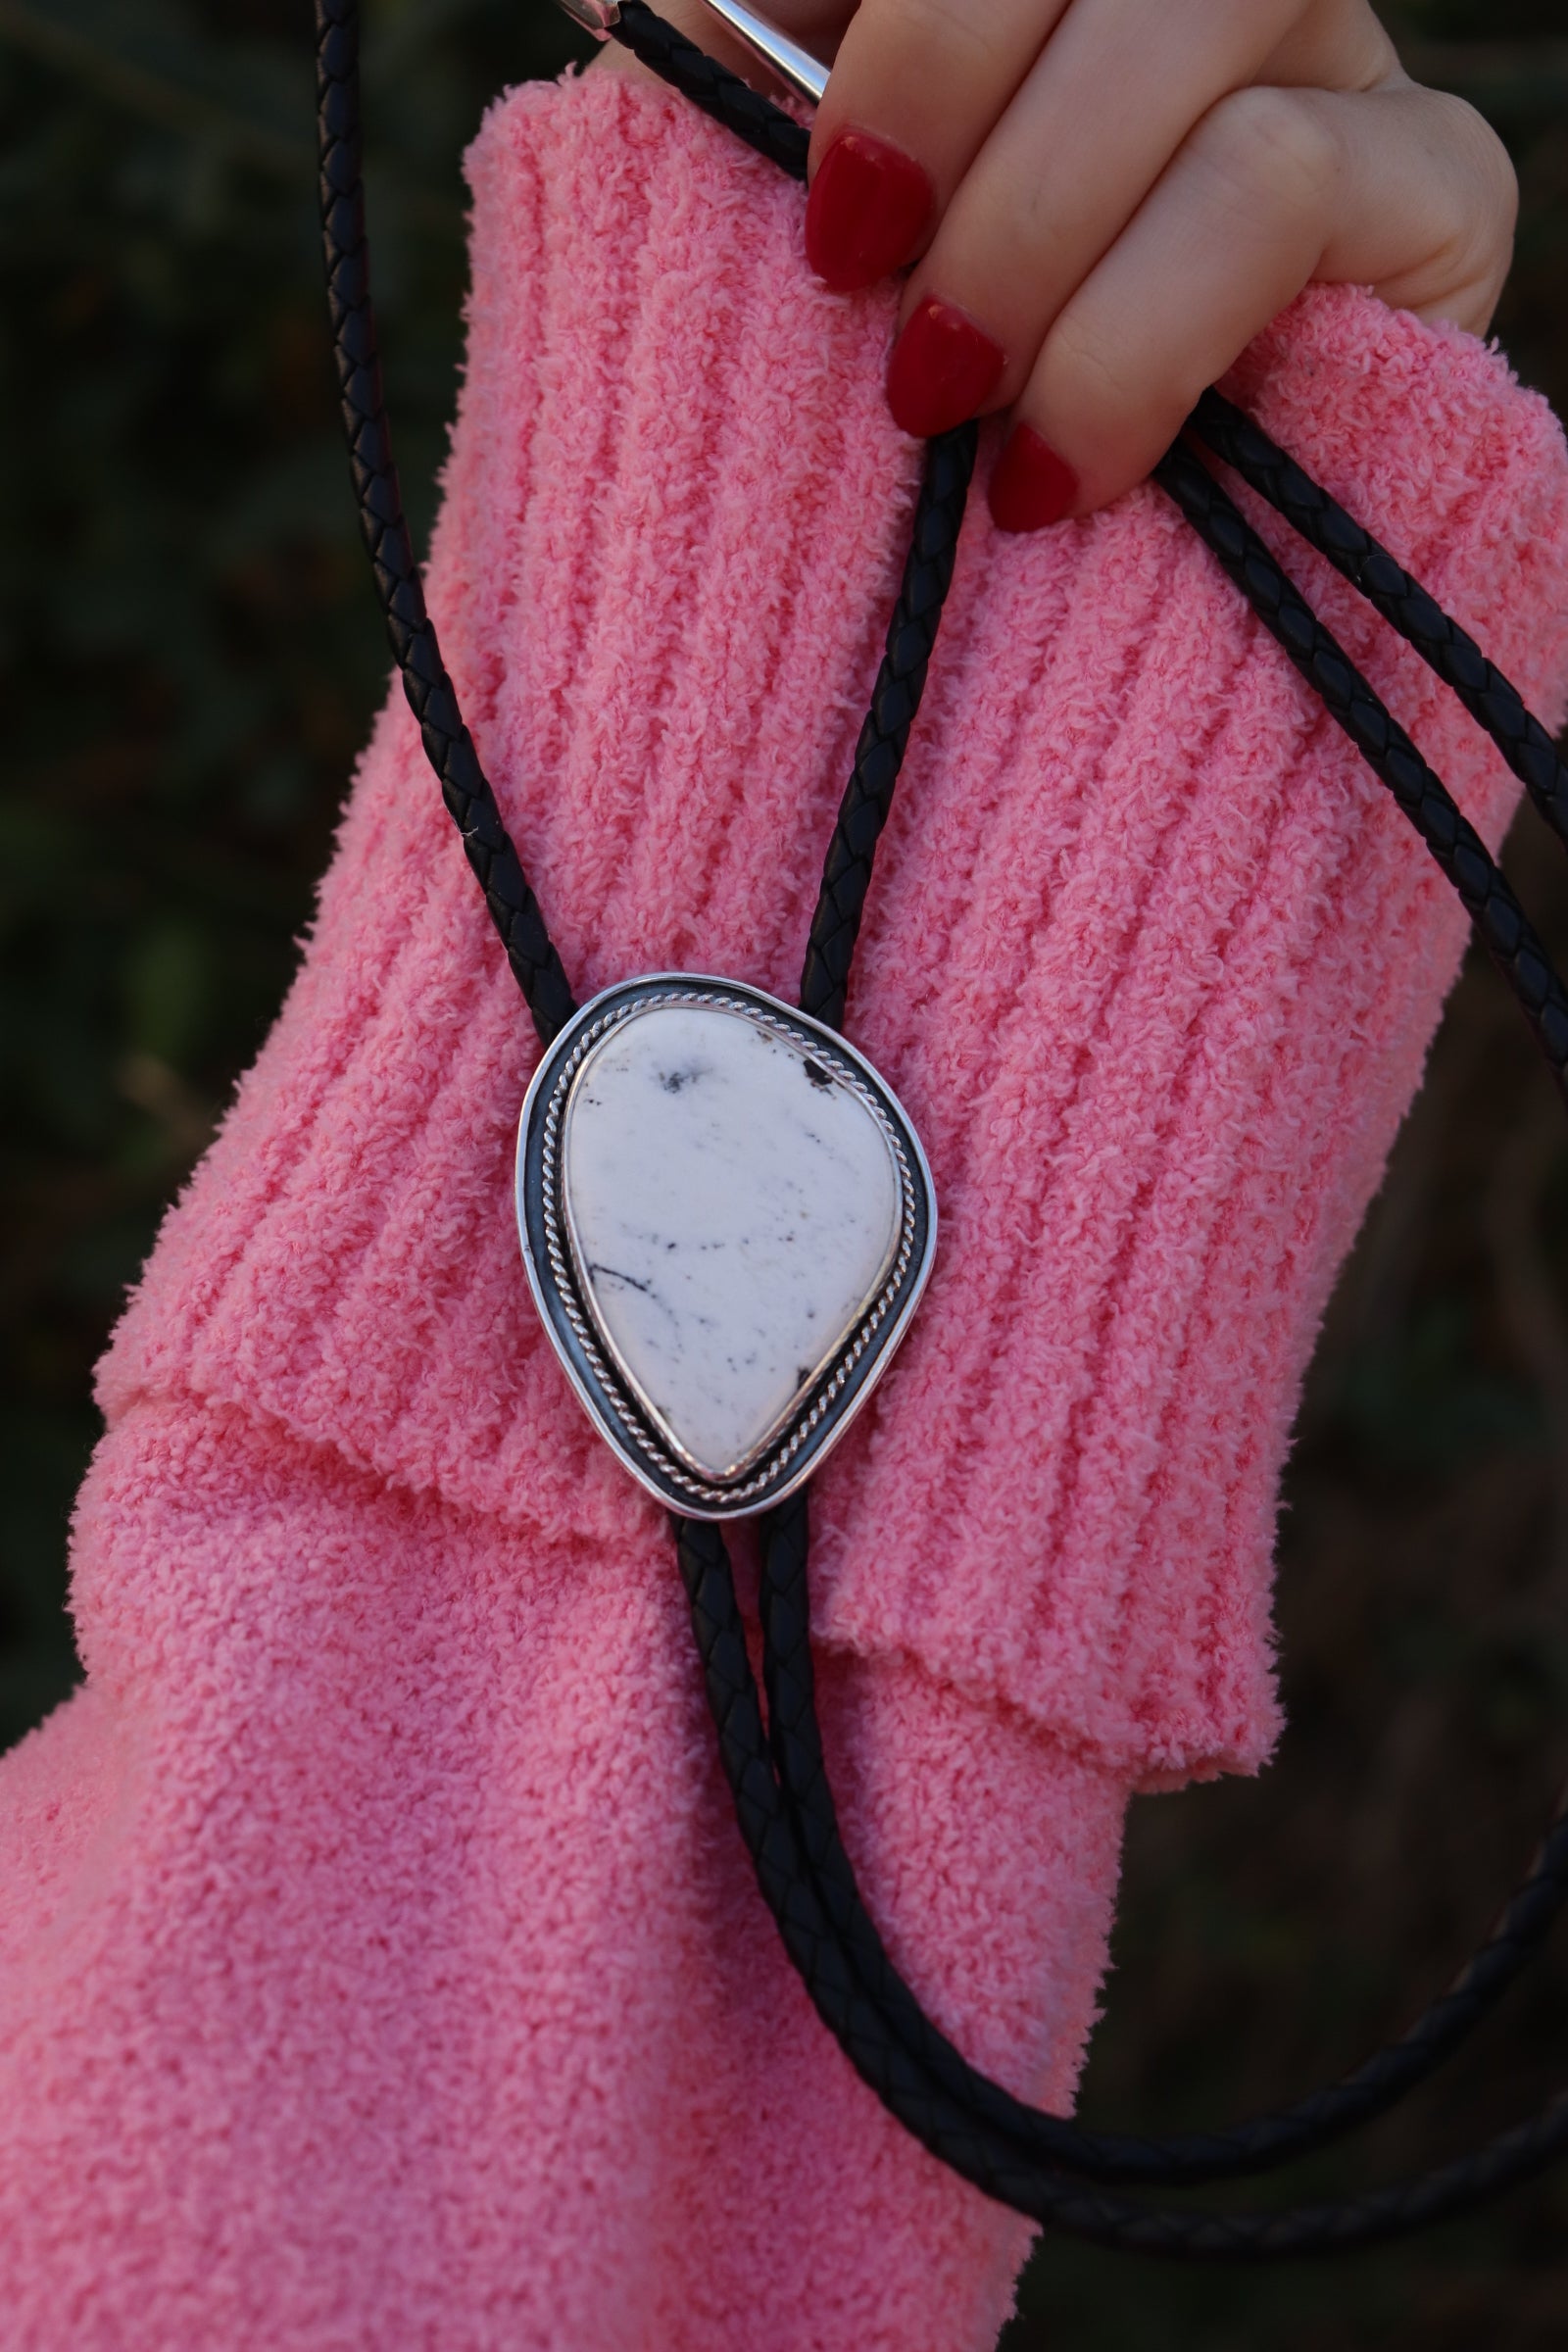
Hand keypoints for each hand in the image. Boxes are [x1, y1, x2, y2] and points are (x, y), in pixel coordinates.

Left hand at [609, 1, 1516, 531]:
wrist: (992, 755)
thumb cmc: (839, 519)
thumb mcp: (735, 306)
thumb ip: (722, 123)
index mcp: (1022, 5)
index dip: (861, 0)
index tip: (760, 125)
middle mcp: (1178, 8)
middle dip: (939, 68)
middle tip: (851, 263)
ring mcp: (1321, 76)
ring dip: (1038, 214)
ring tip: (946, 395)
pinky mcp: (1426, 206)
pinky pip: (1289, 176)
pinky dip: (1138, 329)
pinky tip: (1059, 477)